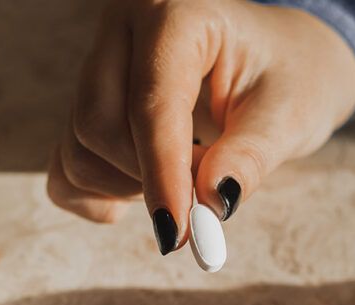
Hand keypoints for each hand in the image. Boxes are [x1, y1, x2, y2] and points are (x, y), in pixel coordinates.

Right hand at [47, 0, 354, 253]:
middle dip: (146, 178)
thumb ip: (250, 157)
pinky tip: (140, 191)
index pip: (151, 102)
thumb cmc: (289, 76)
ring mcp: (96, 67)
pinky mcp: (85, 105)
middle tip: (203, 194)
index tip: (179, 232)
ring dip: (128, 187)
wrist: (280, 62)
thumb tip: (213, 203)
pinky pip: (65, 166)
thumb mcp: (289, 113)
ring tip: (189, 175)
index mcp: (175, 12)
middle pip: (97, 124)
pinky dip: (97, 194)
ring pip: (77, 149)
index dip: (161, 174)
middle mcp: (123, 31)